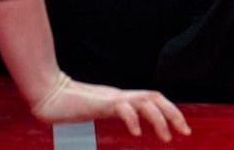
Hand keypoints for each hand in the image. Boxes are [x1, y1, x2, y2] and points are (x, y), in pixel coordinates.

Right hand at [30, 71, 189, 140]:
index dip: (170, 110)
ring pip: (145, 101)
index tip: (181, 128)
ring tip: (167, 137)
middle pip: (155, 97)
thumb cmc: (66, 107)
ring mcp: (111, 97)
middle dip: (174, 114)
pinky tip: (136, 133)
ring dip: (159, 118)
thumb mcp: (94, 114)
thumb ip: (108, 117)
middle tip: (186, 132)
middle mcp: (120, 96)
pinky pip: (123, 107)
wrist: (47, 95)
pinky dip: (133, 119)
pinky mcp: (101, 102)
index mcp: (121, 99)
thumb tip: (123, 128)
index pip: (153, 99)